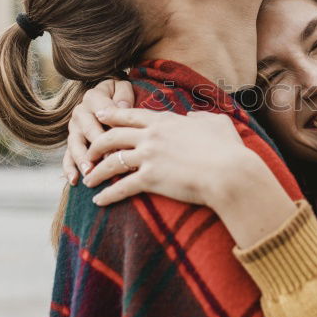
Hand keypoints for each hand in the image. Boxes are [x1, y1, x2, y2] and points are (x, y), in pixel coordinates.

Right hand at [61, 79, 135, 183]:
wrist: (108, 98)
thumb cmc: (119, 96)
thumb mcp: (122, 88)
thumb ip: (123, 95)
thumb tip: (122, 107)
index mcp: (93, 98)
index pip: (102, 110)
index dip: (111, 123)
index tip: (121, 137)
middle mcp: (80, 113)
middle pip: (88, 129)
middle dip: (97, 145)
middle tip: (107, 159)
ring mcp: (74, 130)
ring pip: (75, 145)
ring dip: (82, 159)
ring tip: (89, 171)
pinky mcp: (72, 143)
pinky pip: (67, 157)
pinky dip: (69, 169)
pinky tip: (74, 180)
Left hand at [81, 107, 249, 206]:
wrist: (229, 173)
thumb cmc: (228, 150)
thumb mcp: (218, 124)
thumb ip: (201, 117)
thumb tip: (192, 116)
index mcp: (166, 121)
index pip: (131, 115)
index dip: (112, 115)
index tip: (99, 115)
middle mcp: (152, 136)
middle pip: (113, 136)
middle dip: (96, 143)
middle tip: (88, 151)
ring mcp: (149, 156)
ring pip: (112, 161)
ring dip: (96, 171)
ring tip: (87, 179)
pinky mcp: (150, 179)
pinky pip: (121, 187)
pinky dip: (107, 195)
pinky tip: (98, 201)